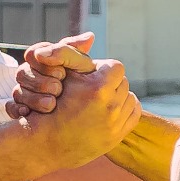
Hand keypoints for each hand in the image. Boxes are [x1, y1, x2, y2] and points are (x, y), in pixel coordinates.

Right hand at [7, 32, 94, 117]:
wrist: (87, 108)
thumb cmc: (84, 82)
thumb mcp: (82, 65)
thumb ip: (77, 51)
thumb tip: (88, 36)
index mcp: (43, 59)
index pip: (32, 54)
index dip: (45, 64)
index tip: (62, 73)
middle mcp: (31, 74)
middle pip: (22, 73)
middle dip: (41, 83)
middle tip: (58, 89)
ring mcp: (24, 91)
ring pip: (17, 91)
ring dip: (34, 98)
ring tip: (51, 104)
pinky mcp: (20, 109)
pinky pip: (10, 107)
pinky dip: (17, 110)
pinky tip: (28, 113)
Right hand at [27, 59, 141, 169]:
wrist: (45, 144)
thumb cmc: (49, 105)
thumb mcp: (60, 75)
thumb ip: (73, 52)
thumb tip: (91, 36)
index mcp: (97, 88)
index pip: (115, 66)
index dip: (102, 69)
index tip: (91, 76)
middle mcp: (110, 106)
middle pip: (123, 82)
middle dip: (110, 83)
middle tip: (95, 89)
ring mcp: (115, 124)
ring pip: (129, 97)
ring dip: (118, 96)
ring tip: (101, 100)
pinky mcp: (118, 136)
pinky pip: (134, 113)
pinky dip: (124, 110)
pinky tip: (109, 110)